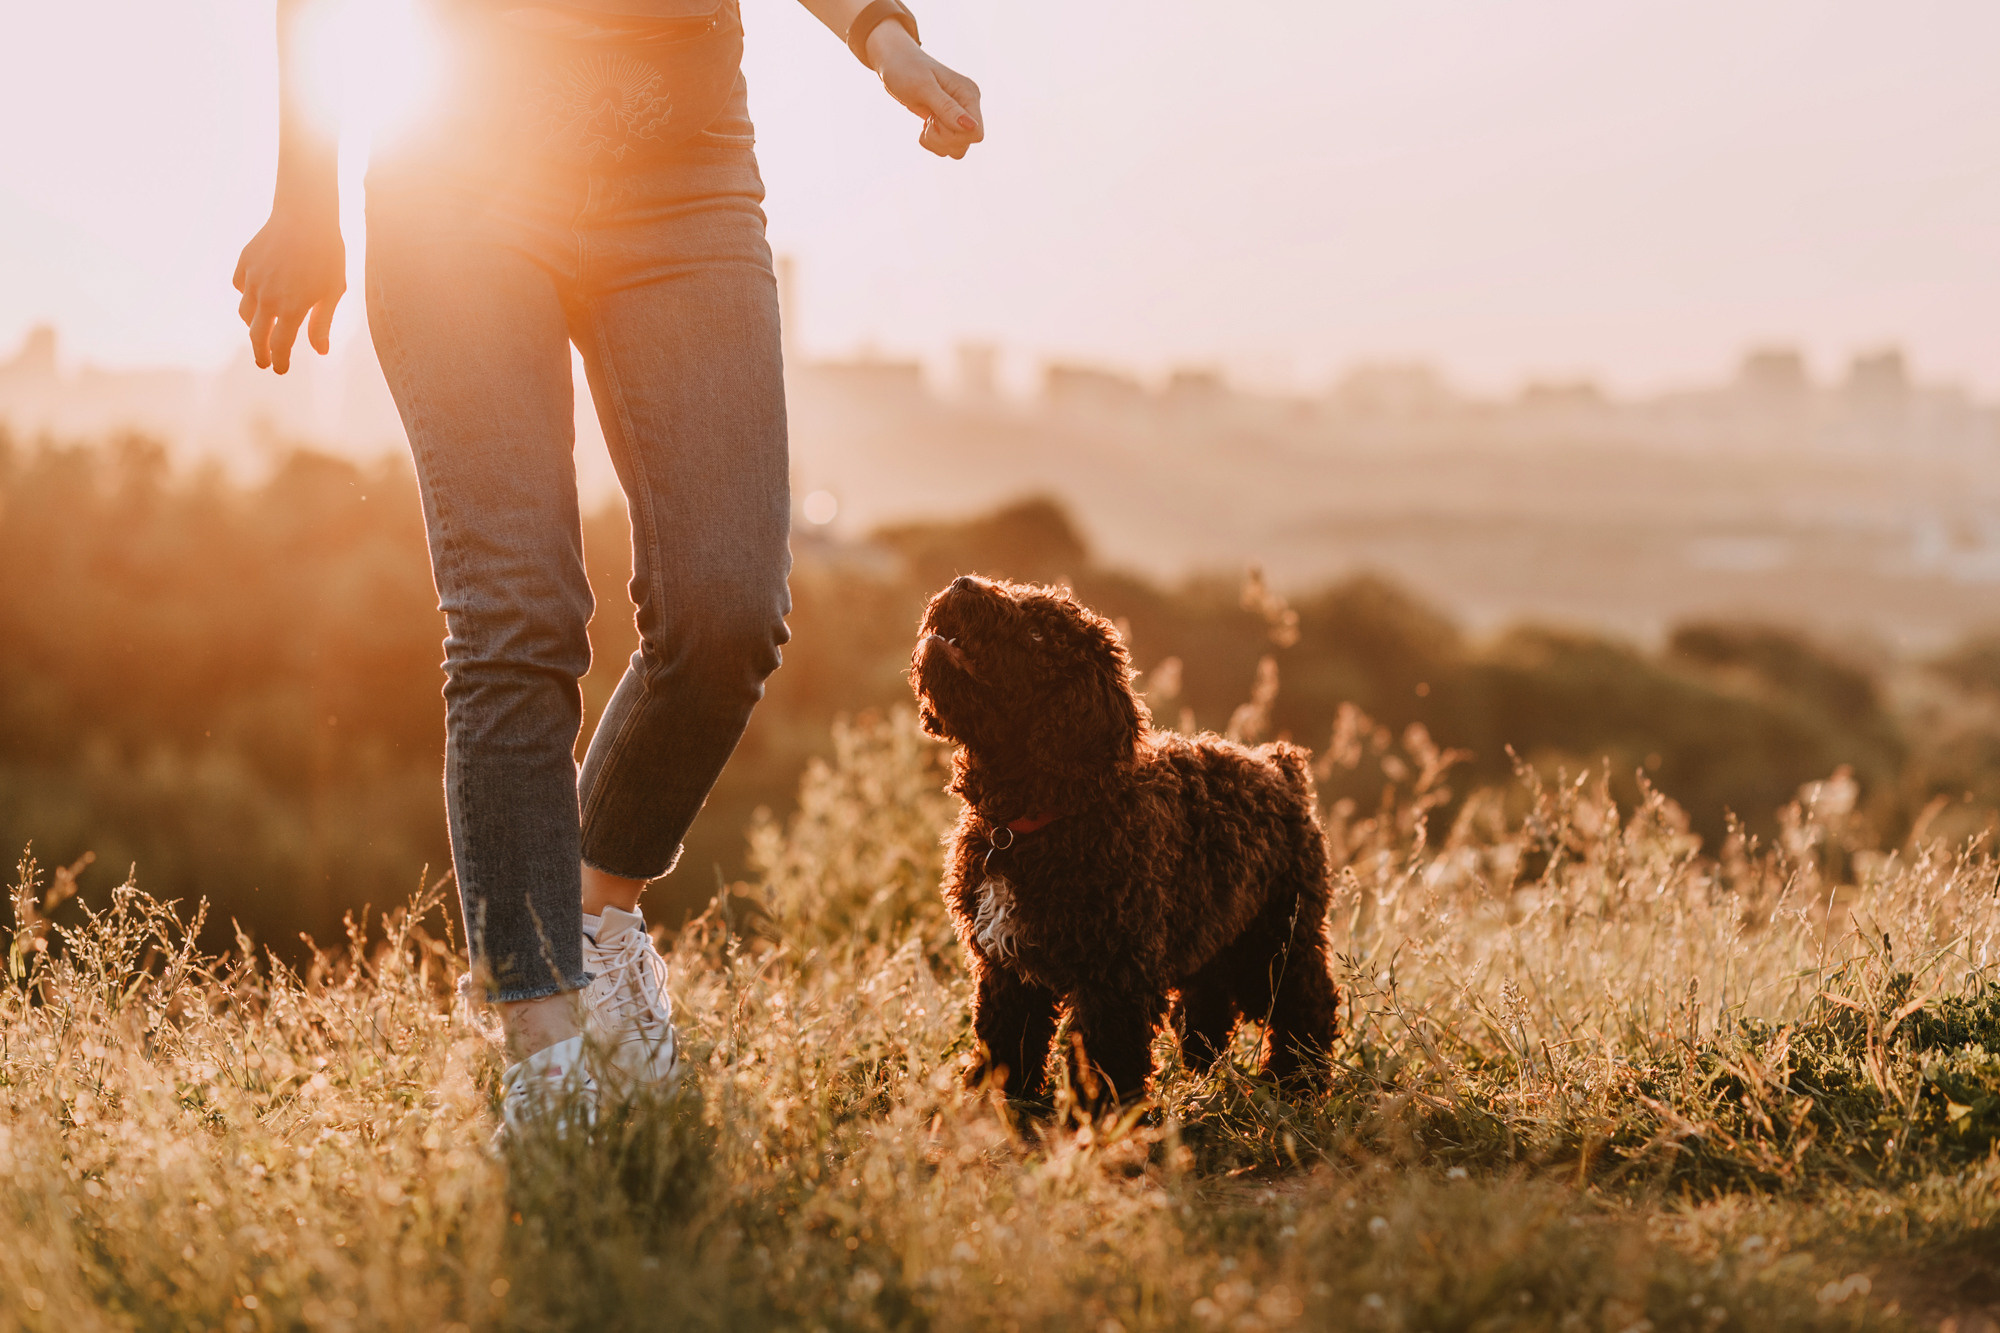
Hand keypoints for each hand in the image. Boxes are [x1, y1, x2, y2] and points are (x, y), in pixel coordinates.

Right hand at [232, 205, 345, 374]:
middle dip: (261, 353)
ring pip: (246, 313)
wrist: (305, 215)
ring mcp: (253, 280)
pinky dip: (247, 296)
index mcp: (292, 308)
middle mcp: (267, 298)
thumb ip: (323, 323)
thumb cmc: (327, 254)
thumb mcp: (332, 291)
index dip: (280, 361)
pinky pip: (240, 287)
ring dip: (254, 326)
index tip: (280, 370)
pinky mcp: (244, 263)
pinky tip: (257, 296)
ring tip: (264, 330)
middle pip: (257, 336)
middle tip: (265, 362)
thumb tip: (320, 352)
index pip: (280, 346)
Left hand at [867, 24, 982, 158]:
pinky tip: (925, 124)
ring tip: (926, 122)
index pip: (976, 133)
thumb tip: (971, 126)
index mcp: (969, 94)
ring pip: (957, 149)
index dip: (953, 134)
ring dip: (936, 142)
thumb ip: (947, 108)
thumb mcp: (923, 87)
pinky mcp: (949, 122)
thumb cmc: (906, 69)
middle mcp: (968, 106)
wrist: (894, 62)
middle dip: (942, 138)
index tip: (935, 118)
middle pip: (965, 144)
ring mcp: (959, 115)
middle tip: (928, 119)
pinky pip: (947, 146)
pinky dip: (933, 141)